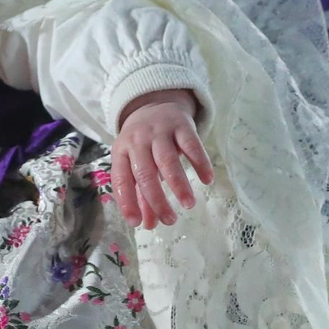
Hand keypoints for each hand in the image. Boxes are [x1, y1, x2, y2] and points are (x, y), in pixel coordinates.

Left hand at [110, 88, 213, 229]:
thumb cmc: (143, 144)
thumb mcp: (136, 165)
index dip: (127, 202)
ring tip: (188, 204)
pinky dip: (200, 163)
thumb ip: (141, 196)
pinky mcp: (181, 125)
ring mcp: (159, 132)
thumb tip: (149, 225)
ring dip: (178, 184)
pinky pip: (191, 145)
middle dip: (157, 199)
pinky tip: (207, 180)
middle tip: (170, 220)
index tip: (136, 223)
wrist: (154, 104)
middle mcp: (138, 141)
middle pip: (145, 173)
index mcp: (121, 152)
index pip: (121, 180)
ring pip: (167, 160)